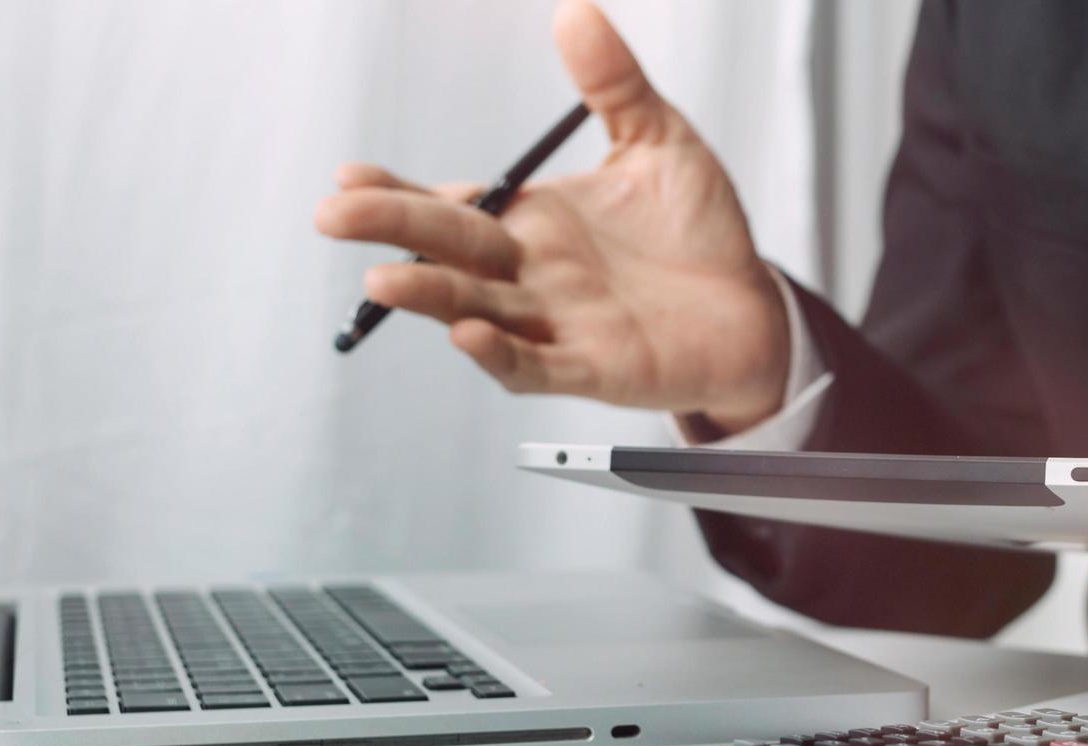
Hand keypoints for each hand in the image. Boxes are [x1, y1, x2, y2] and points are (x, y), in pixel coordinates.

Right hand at [310, 0, 787, 431]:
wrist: (753, 312)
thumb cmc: (698, 235)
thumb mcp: (659, 142)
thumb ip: (614, 84)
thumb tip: (575, 12)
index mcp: (531, 222)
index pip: (449, 204)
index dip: (397, 191)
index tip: (348, 174)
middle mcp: (528, 275)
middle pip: (446, 250)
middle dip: (389, 230)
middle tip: (334, 214)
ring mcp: (553, 324)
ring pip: (476, 309)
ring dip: (430, 296)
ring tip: (385, 280)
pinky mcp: (591, 368)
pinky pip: (534, 366)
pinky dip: (499, 355)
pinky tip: (468, 335)